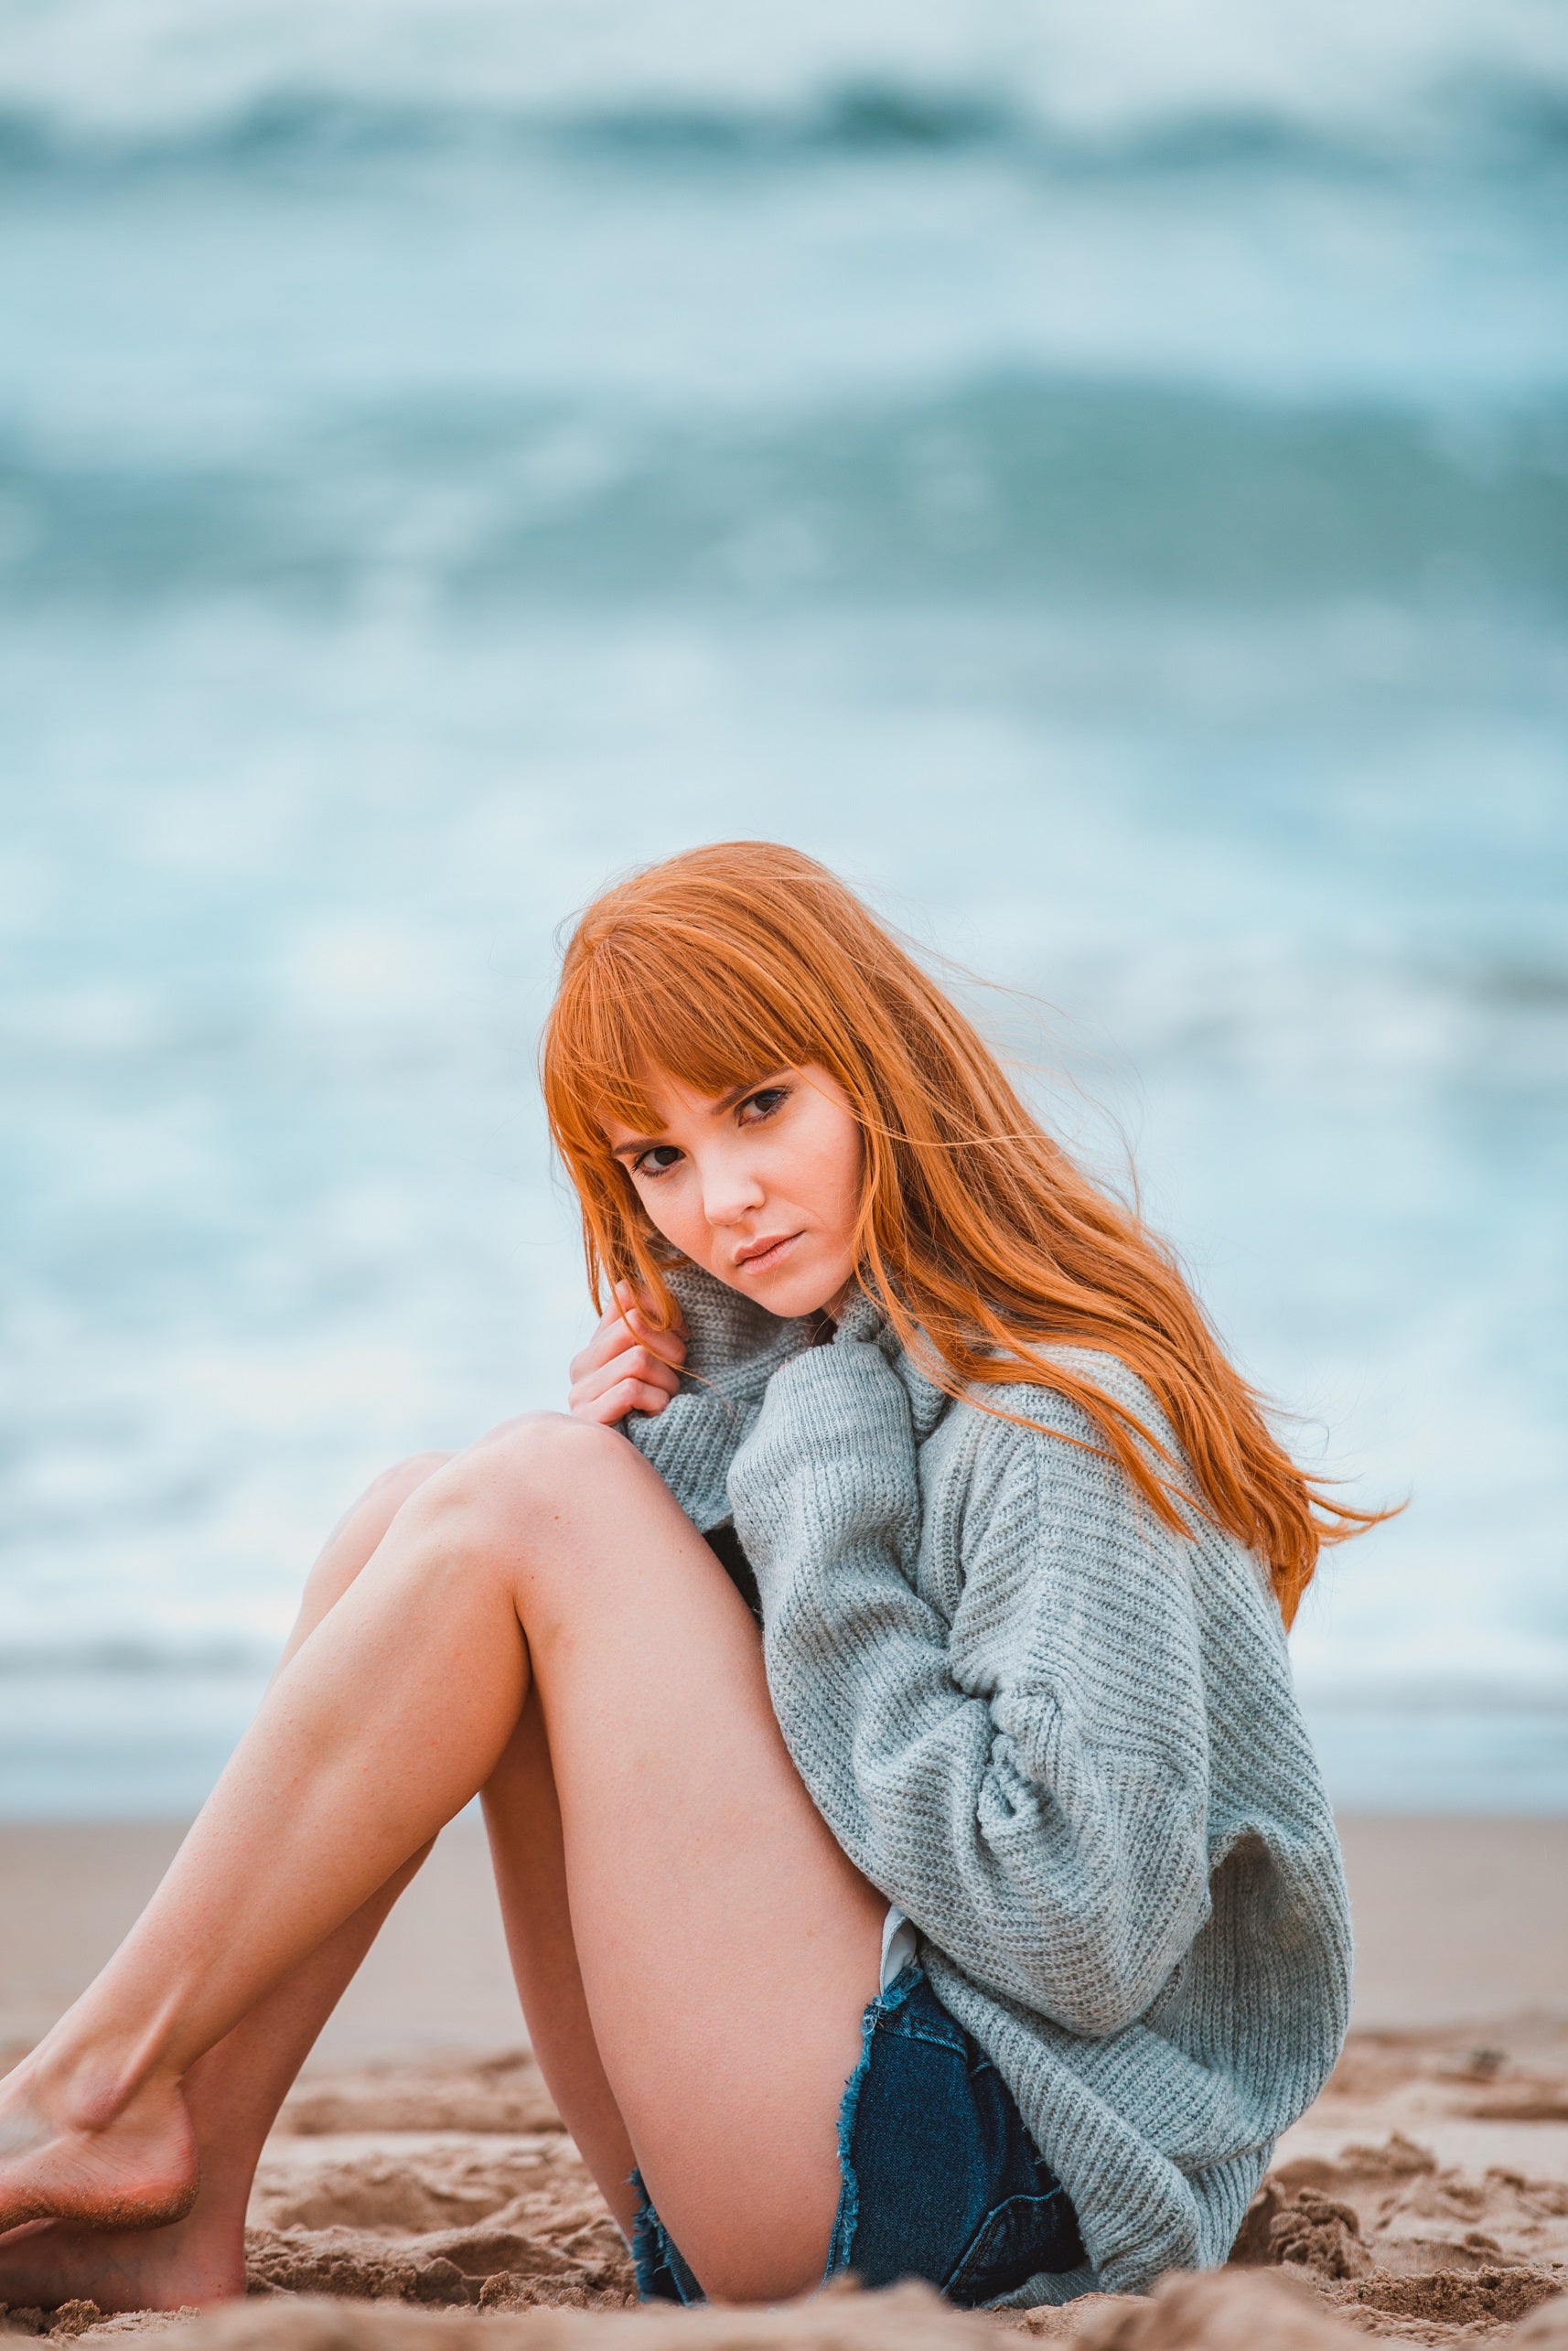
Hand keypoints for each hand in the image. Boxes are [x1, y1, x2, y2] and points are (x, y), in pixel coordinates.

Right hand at [568, 1282, 687, 1424]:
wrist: (634, 1468)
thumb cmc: (653, 1410)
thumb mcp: (655, 1363)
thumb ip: (644, 1325)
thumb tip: (626, 1285)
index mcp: (595, 1343)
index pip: (627, 1298)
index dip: (663, 1311)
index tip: (682, 1333)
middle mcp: (580, 1364)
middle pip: (634, 1326)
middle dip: (669, 1350)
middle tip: (677, 1374)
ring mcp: (580, 1392)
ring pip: (638, 1359)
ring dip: (666, 1382)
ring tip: (665, 1399)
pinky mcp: (589, 1418)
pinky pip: (632, 1389)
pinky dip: (655, 1401)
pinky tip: (655, 1414)